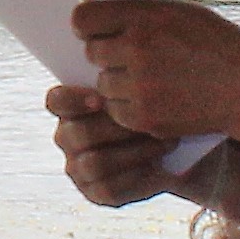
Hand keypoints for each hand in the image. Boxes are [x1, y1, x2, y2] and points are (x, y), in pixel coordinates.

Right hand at [48, 83, 189, 209]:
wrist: (183, 150)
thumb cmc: (161, 107)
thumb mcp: (147, 85)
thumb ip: (130, 75)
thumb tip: (121, 45)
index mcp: (71, 108)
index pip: (56, 100)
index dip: (73, 100)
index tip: (101, 99)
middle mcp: (68, 137)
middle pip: (78, 135)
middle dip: (117, 129)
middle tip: (152, 122)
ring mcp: (79, 168)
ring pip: (95, 163)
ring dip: (135, 153)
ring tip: (167, 142)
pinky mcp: (96, 193)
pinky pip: (108, 189)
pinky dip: (138, 178)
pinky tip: (162, 166)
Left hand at [70, 0, 239, 145]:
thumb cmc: (218, 45)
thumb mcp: (182, 9)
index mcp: (145, 16)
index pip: (83, 18)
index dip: (89, 25)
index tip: (100, 31)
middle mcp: (138, 49)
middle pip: (92, 52)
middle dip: (109, 54)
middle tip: (140, 58)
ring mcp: (140, 86)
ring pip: (102, 84)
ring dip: (119, 83)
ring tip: (153, 80)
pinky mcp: (145, 117)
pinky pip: (115, 111)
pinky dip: (129, 108)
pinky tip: (157, 99)